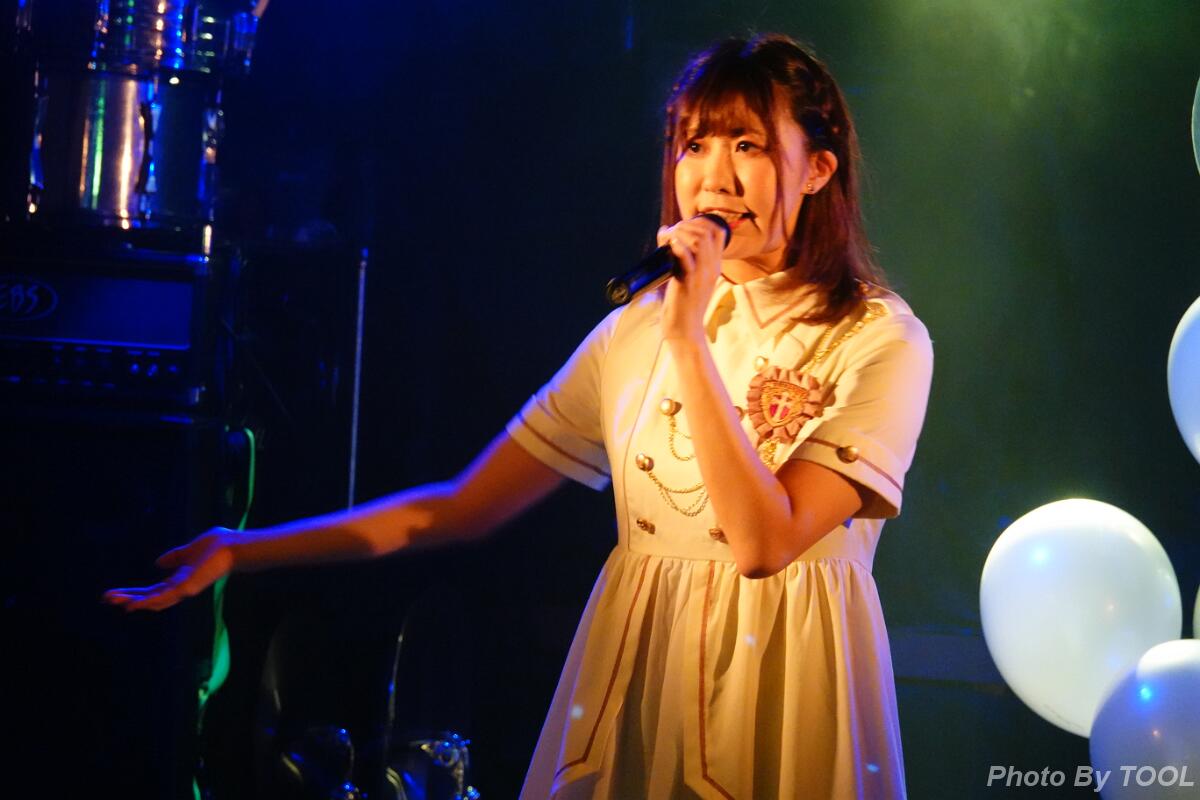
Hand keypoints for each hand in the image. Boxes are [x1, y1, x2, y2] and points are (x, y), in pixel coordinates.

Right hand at [103, 527, 237, 611]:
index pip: (154, 589)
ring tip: (113, 600)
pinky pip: (165, 597)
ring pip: (154, 601)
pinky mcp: (188, 588)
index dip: (135, 592)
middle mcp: (181, 587)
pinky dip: (148, 602)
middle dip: (128, 598)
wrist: (234, 545)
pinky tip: (132, 603)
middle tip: (106, 598)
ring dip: (133, 601)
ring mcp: (185, 589)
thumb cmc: (219, 545)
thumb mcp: (190, 550)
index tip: (115, 593)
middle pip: (150, 597)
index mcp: (181, 579)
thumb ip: (175, 556)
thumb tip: (158, 562)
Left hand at [657, 215, 725, 340]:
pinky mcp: (688, 282)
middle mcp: (711, 268)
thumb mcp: (687, 277)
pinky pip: (685, 256)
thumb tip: (665, 232)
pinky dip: (675, 245)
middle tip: (671, 233)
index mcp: (714, 266)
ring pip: (698, 240)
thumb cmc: (683, 305)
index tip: (683, 227)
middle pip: (707, 231)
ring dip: (680, 233)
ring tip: (667, 239)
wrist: (685, 330)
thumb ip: (681, 256)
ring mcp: (701, 275)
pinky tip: (667, 245)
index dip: (700, 222)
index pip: (718, 231)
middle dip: (687, 225)